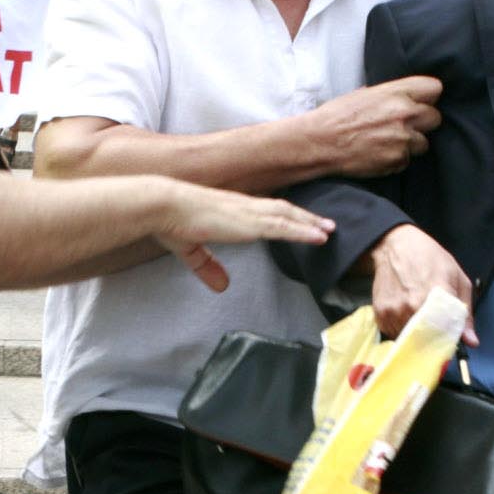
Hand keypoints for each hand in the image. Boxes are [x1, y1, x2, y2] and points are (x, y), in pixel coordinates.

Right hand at [156, 183, 332, 293]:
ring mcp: (248, 212)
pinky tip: (319, 236)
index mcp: (231, 209)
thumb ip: (208, 267)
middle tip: (327, 225)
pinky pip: (283, 226)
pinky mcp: (249, 222)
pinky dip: (303, 230)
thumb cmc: (171, 222)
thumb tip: (221, 286)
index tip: (300, 221)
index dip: (284, 216)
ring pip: (288, 216)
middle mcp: (244, 206)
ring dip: (310, 223)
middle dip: (305, 218)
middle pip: (283, 210)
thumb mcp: (191, 250)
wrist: (164, 207)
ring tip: (330, 230)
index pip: (265, 210)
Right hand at [305, 75, 442, 177]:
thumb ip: (389, 95)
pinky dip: (396, 159)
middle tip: (404, 126)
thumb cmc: (336, 116)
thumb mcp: (364, 94)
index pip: (434, 88)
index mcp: (396, 92)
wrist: (319, 142)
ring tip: (387, 142)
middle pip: (435, 118)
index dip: (428, 97)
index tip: (420, 102)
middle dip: (422, 123)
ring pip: (423, 143)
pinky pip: (406, 160)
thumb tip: (402, 97)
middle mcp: (404, 113)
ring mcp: (402, 139)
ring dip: (410, 144)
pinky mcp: (396, 160)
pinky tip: (378, 154)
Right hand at [364, 223, 476, 341]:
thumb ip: (465, 313)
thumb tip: (472, 342)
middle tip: (434, 329)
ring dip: (414, 335)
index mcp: (438, 295)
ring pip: (408, 339)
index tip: (449, 339)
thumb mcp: (457, 278)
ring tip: (418, 318)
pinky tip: (404, 314)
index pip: (446, 334)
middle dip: (432, 340)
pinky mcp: (381, 314)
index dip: (449, 340)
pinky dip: (399, 329)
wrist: (396, 247)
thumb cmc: (430, 259)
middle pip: (427, 340)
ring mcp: (395, 311)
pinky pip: (392, 333)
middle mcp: (414, 305)